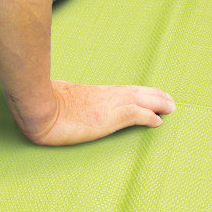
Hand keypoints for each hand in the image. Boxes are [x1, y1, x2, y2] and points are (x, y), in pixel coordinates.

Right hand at [21, 80, 175, 145]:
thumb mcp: (59, 98)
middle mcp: (105, 95)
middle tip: (170, 100)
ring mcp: (108, 105)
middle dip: (155, 95)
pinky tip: (158, 121)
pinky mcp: (109, 117)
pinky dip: (149, 117)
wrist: (40, 109)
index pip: (123, 90)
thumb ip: (68, 100)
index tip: (150, 95)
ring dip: (158, 103)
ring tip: (171, 107)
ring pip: (141, 100)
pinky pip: (136, 114)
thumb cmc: (43, 104)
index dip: (139, 93)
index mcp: (94, 93)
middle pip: (136, 92)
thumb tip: (65, 104)